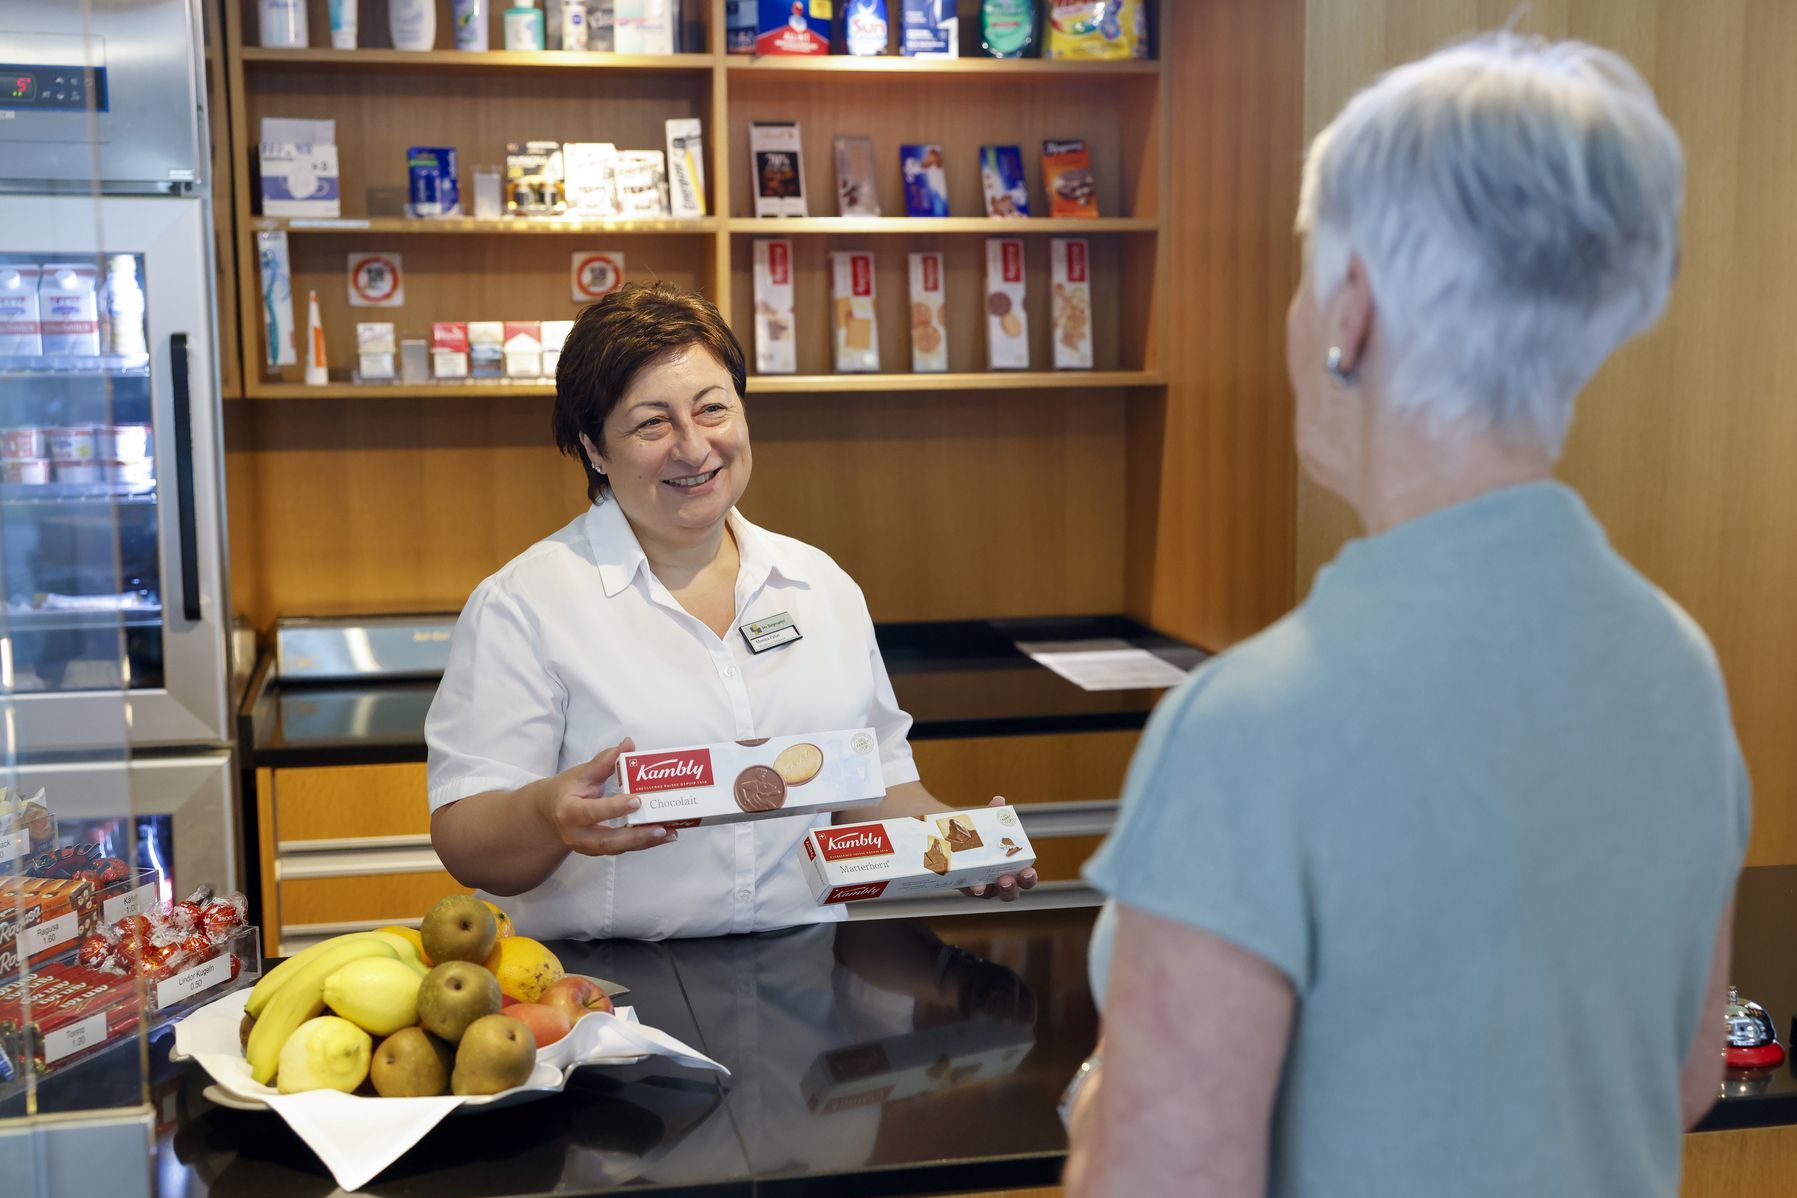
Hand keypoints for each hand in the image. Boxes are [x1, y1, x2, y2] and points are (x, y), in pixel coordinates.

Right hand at [537, 738, 679, 857]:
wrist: (549, 815)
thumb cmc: (566, 791)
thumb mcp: (581, 773)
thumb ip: (605, 761)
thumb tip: (629, 744)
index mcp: (569, 811)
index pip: (592, 812)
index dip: (614, 808)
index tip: (636, 800)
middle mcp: (577, 834)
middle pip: (608, 841)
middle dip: (636, 836)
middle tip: (661, 827)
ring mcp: (588, 847)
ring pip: (617, 849)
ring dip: (645, 842)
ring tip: (669, 833)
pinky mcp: (598, 851)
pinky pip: (621, 849)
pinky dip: (642, 843)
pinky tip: (662, 835)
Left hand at [962, 795, 1038, 900]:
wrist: (954, 840)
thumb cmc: (981, 836)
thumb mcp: (988, 825)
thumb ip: (994, 814)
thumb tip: (998, 800)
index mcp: (1013, 868)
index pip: (1025, 878)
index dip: (1028, 878)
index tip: (1027, 871)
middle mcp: (999, 881)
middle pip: (1009, 892)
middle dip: (1009, 888)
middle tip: (1006, 880)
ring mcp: (981, 885)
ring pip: (987, 893)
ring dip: (985, 890)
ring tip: (980, 887)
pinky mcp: (963, 884)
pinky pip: (965, 888)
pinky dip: (966, 884)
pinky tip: (965, 881)